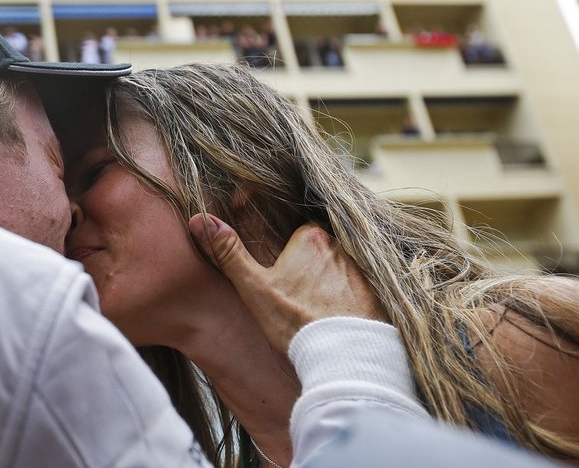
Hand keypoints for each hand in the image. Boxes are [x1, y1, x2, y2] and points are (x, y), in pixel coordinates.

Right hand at [189, 215, 385, 353]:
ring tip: (316, 313)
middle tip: (297, 300)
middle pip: (318, 251)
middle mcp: (341, 246)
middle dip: (307, 269)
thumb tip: (200, 219)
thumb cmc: (296, 322)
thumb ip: (228, 252)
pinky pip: (359, 289)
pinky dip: (348, 300)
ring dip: (328, 285)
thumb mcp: (254, 287)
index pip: (296, 236)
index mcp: (311, 237)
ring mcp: (363, 269)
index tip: (280, 280)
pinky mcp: (378, 293)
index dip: (285, 257)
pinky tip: (337, 320)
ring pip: (338, 270)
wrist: (344, 358)